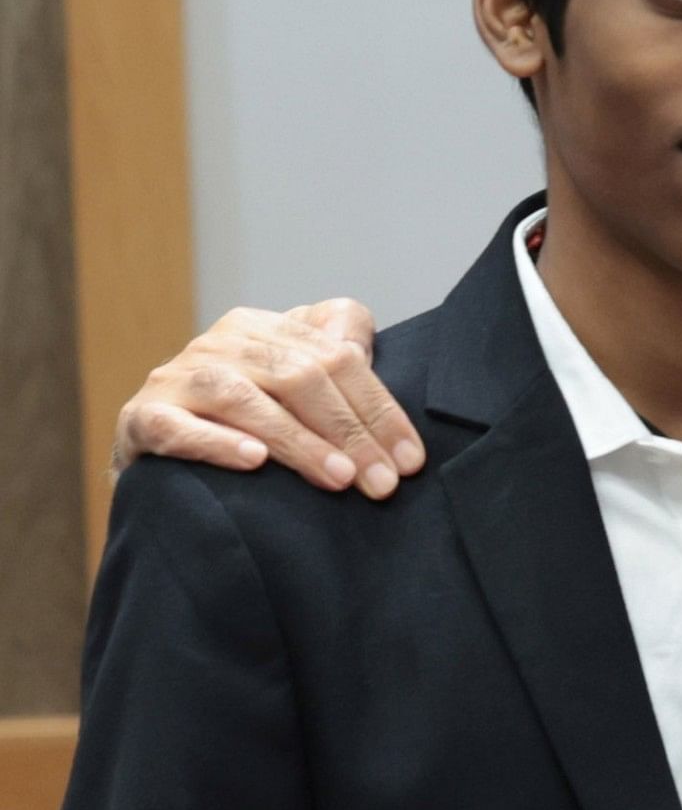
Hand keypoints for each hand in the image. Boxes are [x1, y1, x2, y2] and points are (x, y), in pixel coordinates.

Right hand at [114, 300, 421, 495]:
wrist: (156, 444)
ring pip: (244, 400)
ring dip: (298, 441)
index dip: (380, 408)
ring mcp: (177, 379)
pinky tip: (254, 462)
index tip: (411, 459)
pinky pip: (178, 428)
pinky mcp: (142, 418)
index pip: (337, 357)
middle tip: (382, 482)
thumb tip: (362, 348)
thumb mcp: (294, 376)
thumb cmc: (245, 415)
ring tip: (339, 478)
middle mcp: (219, 343)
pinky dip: (217, 444)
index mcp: (262, 327)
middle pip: (298, 376)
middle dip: (349, 432)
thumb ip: (335, 353)